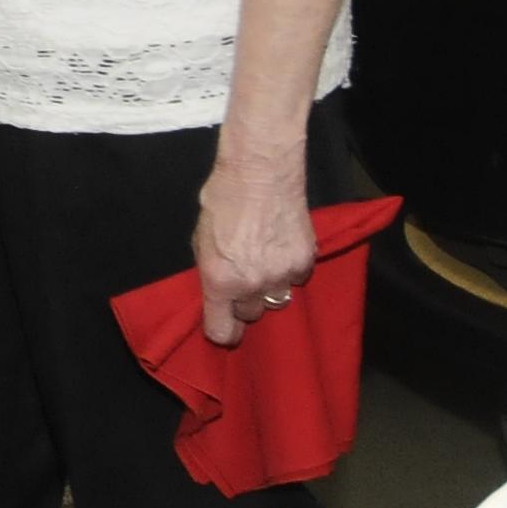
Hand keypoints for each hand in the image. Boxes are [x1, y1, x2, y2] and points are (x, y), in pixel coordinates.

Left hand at [194, 156, 315, 345]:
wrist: (260, 175)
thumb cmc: (222, 202)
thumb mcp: (201, 241)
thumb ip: (210, 272)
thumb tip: (217, 291)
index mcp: (220, 282)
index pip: (223, 332)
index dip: (223, 331)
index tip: (224, 325)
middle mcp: (252, 285)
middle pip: (251, 314)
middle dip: (245, 300)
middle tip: (243, 276)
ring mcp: (282, 276)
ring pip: (276, 300)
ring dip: (269, 287)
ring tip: (264, 262)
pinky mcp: (305, 262)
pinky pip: (296, 279)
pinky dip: (290, 270)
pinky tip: (281, 248)